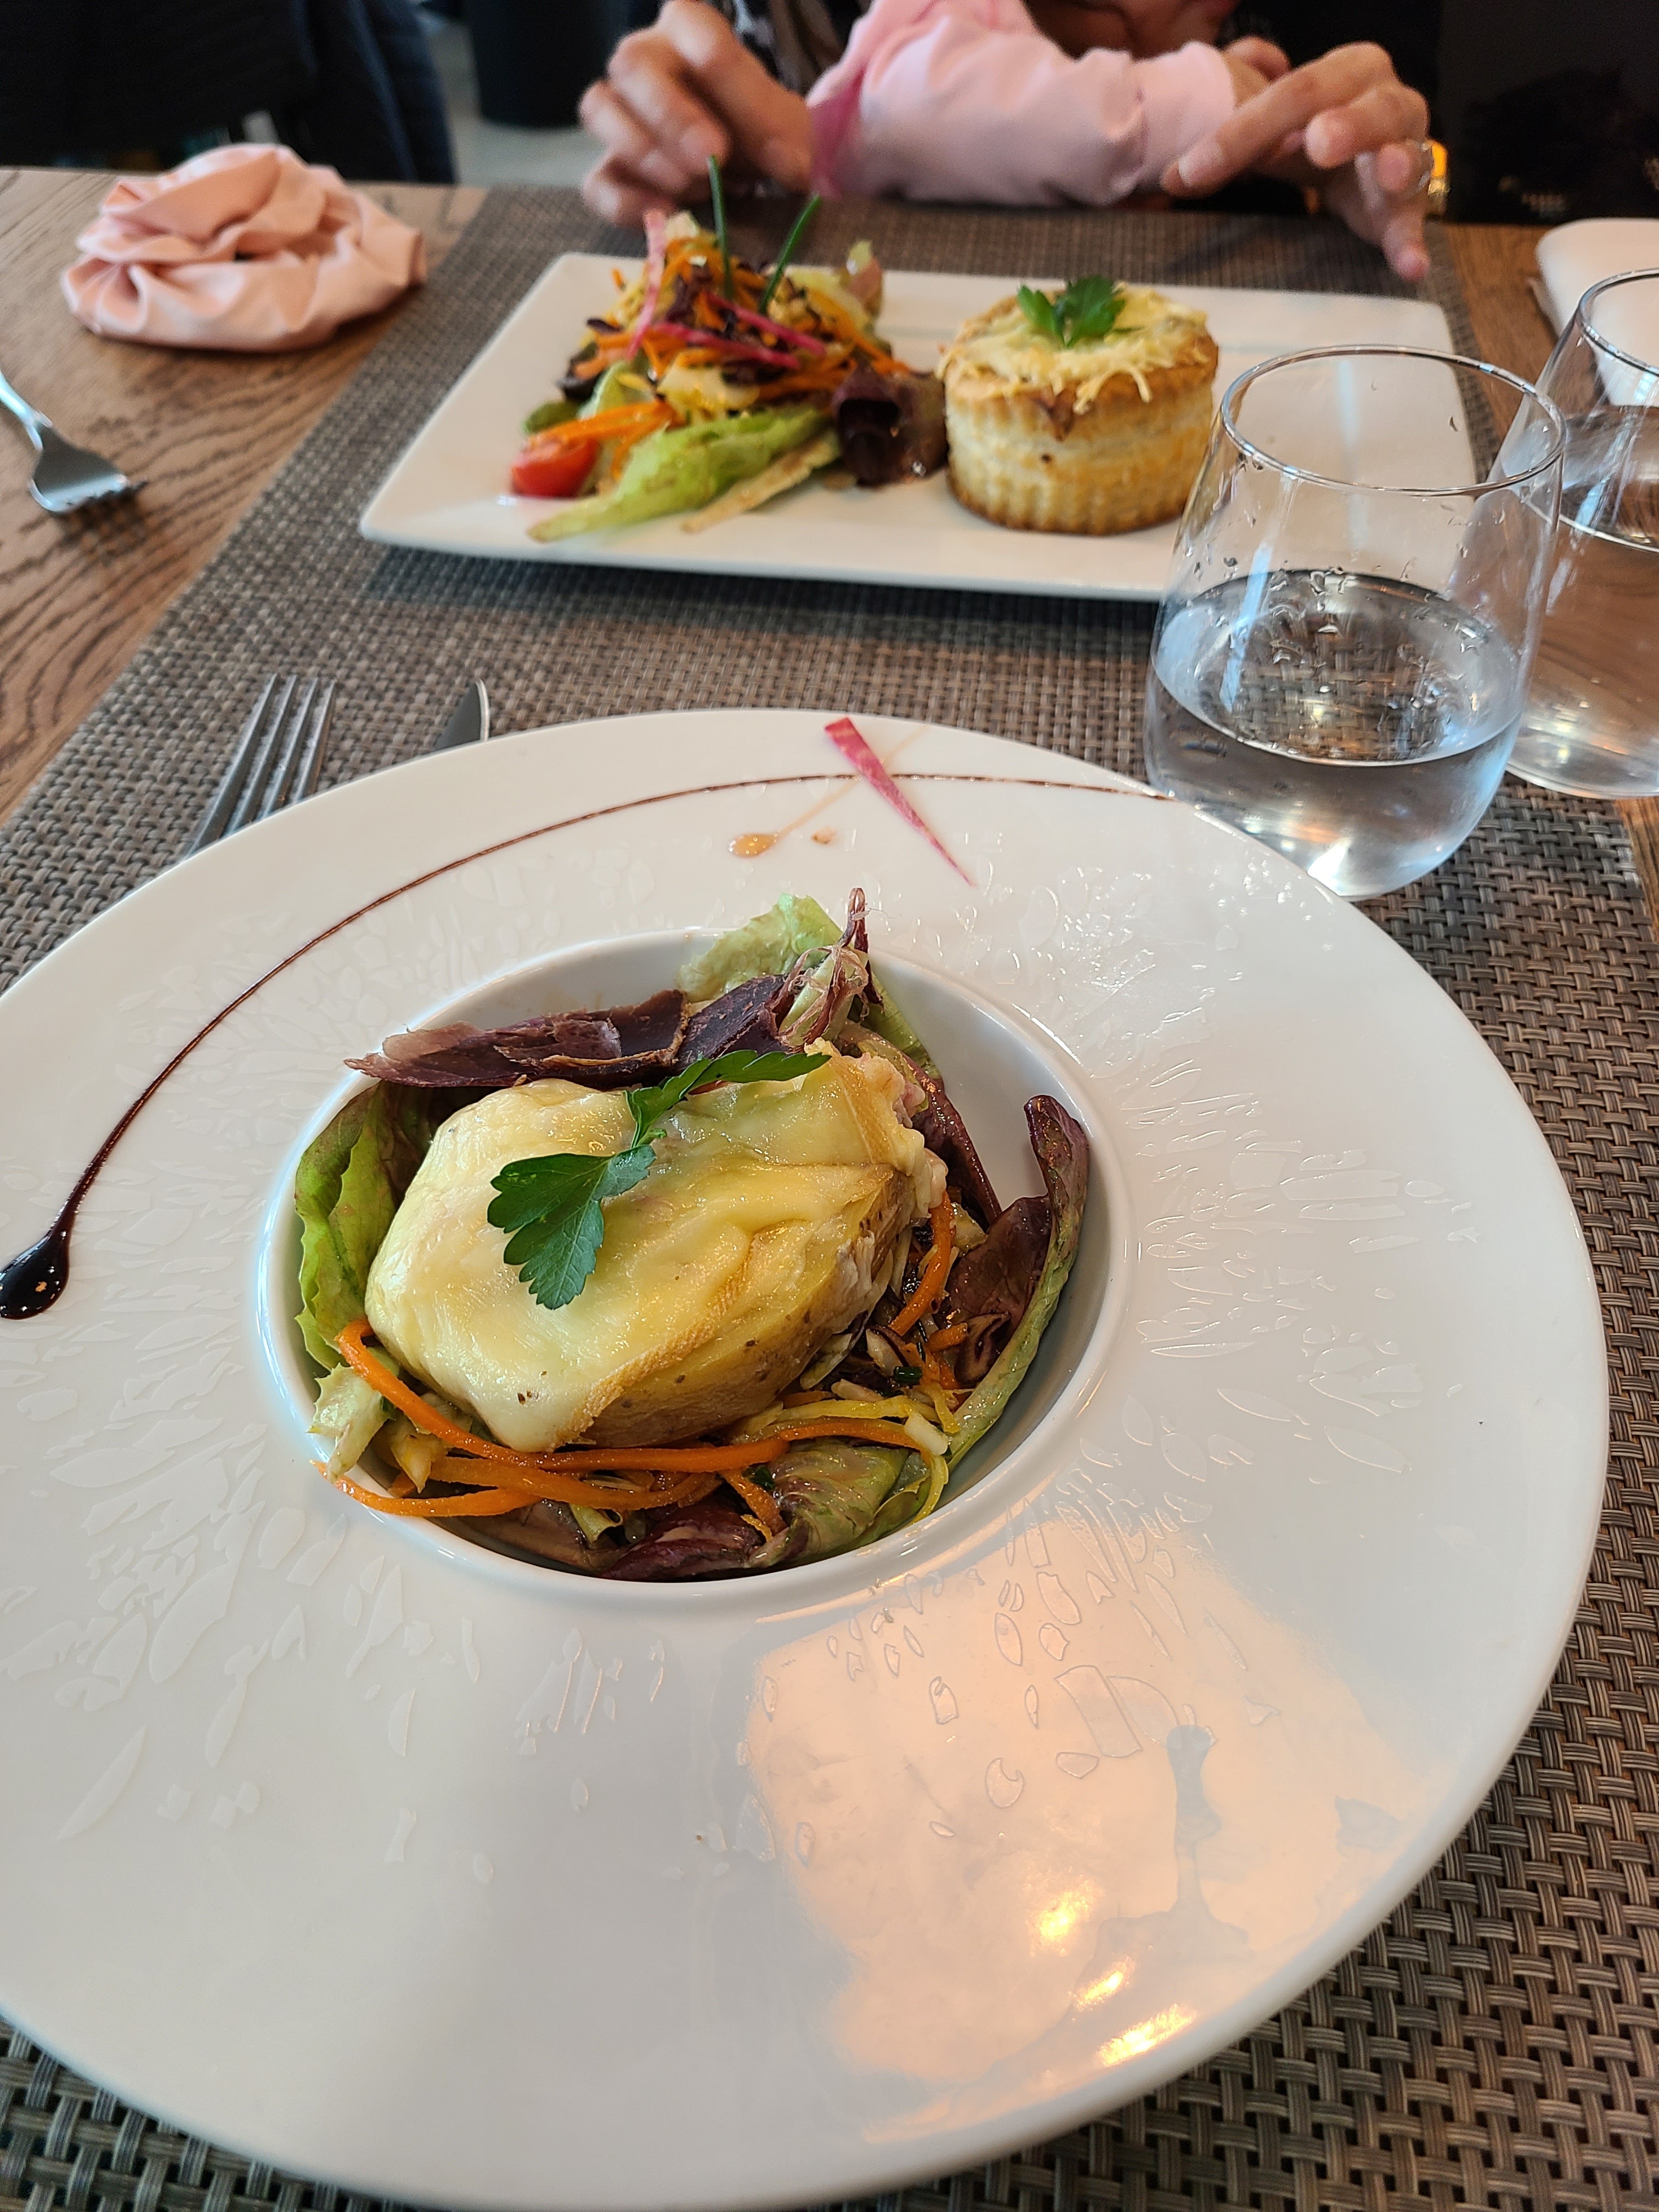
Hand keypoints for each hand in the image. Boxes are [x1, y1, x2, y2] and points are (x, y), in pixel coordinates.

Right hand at [580, 0, 812, 229]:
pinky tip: (667, 218)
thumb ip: (788, 135)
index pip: (693, 31)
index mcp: (690, 29)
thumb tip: (792, 166)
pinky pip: (595, 181)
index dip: (728, 87)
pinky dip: (626, 205)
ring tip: (694, 189)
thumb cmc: (764, 134)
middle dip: (670, 116)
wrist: (749, 170)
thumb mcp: (787, 128)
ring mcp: (620, 111)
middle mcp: (645, 58)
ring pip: (599, 109)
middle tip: (710, 160)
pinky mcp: (610, 167)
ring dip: (645, 153)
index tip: (759, 142)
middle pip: (631, 64)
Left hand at [1160, 43, 1432, 283]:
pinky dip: (1412, 243)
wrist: (1368, 154)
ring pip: (1405, 151)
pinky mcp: (1413, 203)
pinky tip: (1412, 267)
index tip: (1194, 171)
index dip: (1242, 131)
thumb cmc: (1314, 136)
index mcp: (1343, 73)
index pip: (1292, 94)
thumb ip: (1233, 151)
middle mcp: (1384, 100)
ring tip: (1390, 176)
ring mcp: (1408, 149)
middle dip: (1344, 124)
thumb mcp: (1274, 136)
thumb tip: (1173, 178)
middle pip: (1363, 108)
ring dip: (1397, 164)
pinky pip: (1414, 222)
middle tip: (1319, 142)